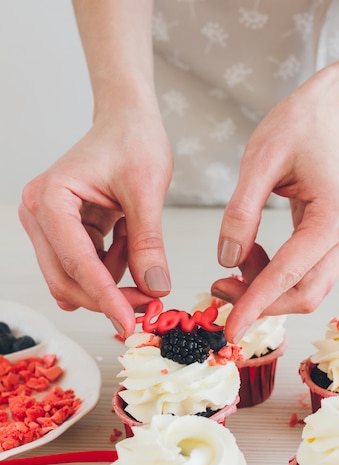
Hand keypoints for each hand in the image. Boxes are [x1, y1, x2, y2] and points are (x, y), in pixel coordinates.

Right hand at [19, 107, 172, 336]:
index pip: (77, 263)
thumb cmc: (134, 142)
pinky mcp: (60, 232)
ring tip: (133, 235)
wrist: (127, 121)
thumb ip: (148, 243)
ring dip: (110, 275)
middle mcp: (38, 213)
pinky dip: (109, 264)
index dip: (105, 298)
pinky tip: (123, 236)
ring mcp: (46, 225)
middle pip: (66, 279)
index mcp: (51, 199)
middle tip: (149, 302)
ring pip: (75, 277)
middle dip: (108, 296)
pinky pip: (84, 266)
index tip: (128, 324)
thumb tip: (155, 290)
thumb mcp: (147, 191)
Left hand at [212, 68, 338, 342]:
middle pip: (305, 295)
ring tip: (236, 256)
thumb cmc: (298, 126)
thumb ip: (242, 212)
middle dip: (259, 301)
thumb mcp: (260, 160)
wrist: (330, 112)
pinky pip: (304, 274)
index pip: (290, 275)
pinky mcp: (334, 242)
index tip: (230, 329)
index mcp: (333, 217)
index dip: (256, 305)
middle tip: (217, 287)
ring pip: (305, 289)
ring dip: (265, 288)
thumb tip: (227, 260)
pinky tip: (252, 251)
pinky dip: (273, 274)